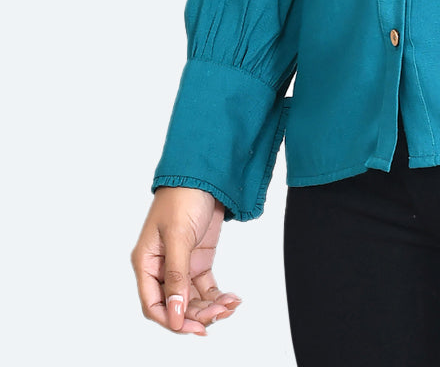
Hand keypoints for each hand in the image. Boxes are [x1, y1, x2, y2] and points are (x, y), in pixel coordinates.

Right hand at [131, 186, 243, 333]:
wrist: (205, 173)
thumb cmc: (183, 196)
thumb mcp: (178, 236)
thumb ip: (177, 275)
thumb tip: (175, 312)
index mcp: (147, 262)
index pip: (153, 303)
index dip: (171, 319)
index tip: (192, 328)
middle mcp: (162, 267)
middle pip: (175, 304)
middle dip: (195, 314)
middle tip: (217, 316)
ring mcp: (181, 264)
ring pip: (192, 298)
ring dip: (209, 306)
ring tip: (229, 306)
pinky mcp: (198, 260)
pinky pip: (205, 287)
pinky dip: (217, 295)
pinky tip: (230, 299)